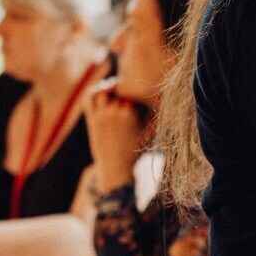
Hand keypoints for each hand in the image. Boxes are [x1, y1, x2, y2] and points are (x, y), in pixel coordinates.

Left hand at [82, 63, 147, 189]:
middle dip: (126, 89)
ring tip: (118, 92)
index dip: (138, 89)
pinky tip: (105, 93)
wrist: (116, 167)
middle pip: (120, 88)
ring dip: (112, 89)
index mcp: (130, 113)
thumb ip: (154, 114)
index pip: (134, 90)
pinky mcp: (93, 118)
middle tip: (129, 91)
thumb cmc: (136, 150)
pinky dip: (97, 91)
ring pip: (105, 90)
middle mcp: (114, 111)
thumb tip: (163, 97)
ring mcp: (102, 114)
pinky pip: (91, 97)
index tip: (142, 91)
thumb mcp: (150, 132)